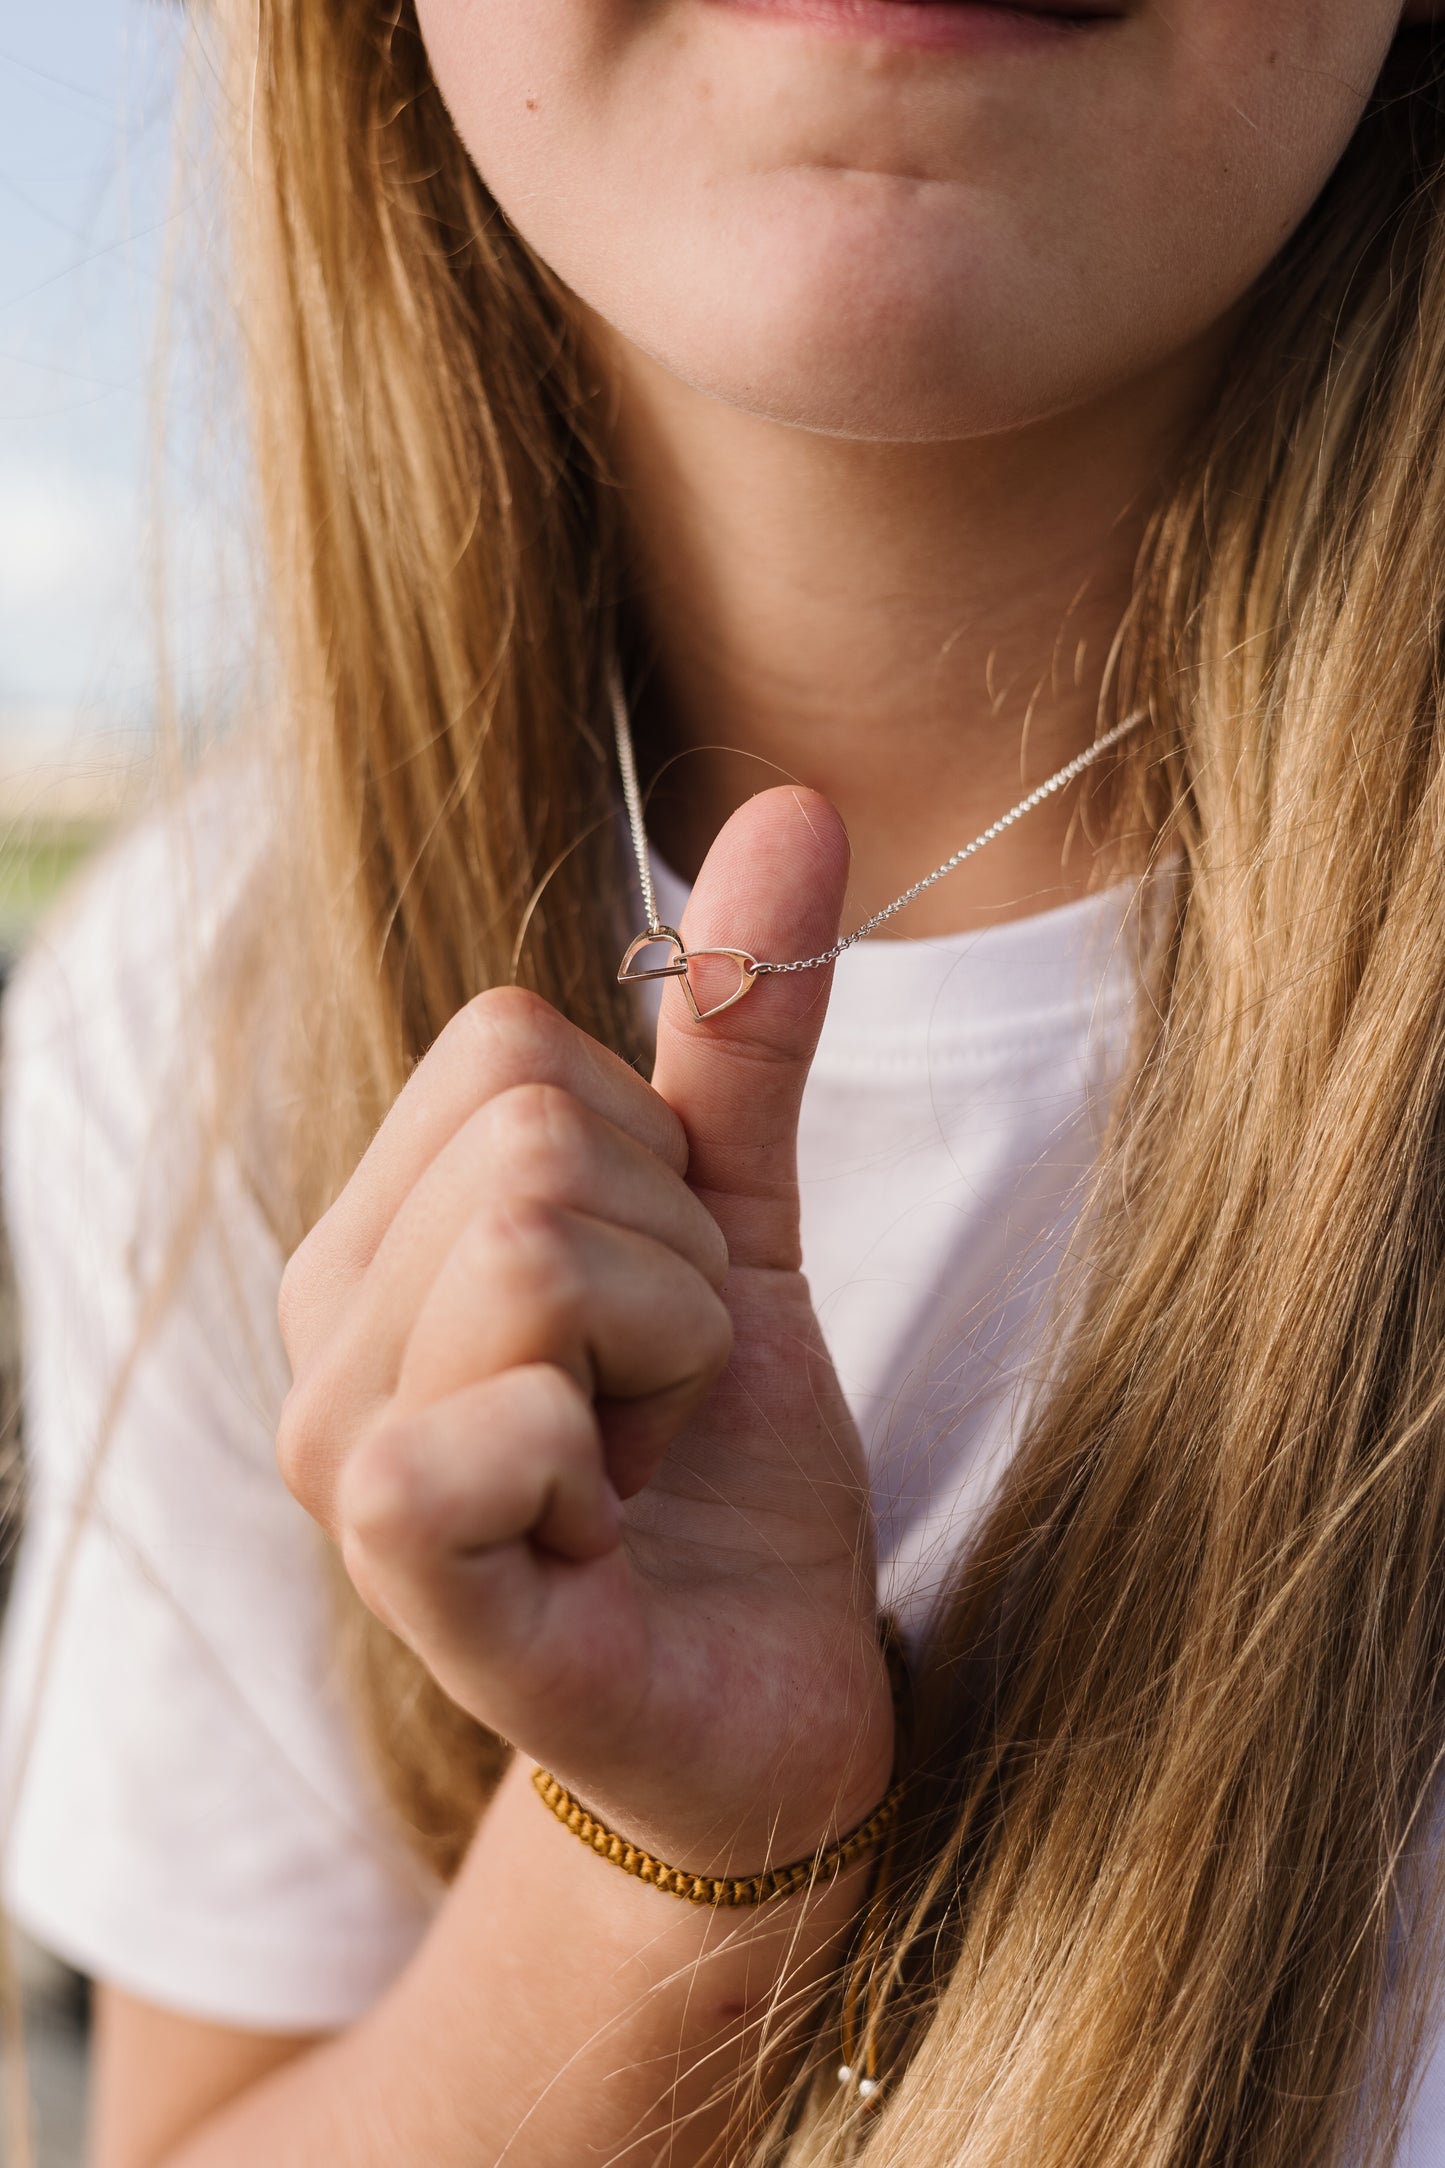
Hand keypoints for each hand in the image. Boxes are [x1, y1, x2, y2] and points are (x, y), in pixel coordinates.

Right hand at [276, 788, 893, 1875]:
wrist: (767, 1690)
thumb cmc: (726, 1462)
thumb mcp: (747, 1223)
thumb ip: (745, 1029)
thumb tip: (796, 804)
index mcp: (381, 1232)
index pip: (518, 1045)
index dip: (654, 1164)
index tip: (663, 1302)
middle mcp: (325, 1331)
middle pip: (532, 1137)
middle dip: (675, 1266)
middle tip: (659, 1396)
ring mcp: (346, 1454)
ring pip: (535, 1244)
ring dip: (668, 1355)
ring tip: (636, 1460)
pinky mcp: (403, 1569)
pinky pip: (495, 1411)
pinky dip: (606, 1453)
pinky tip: (598, 1537)